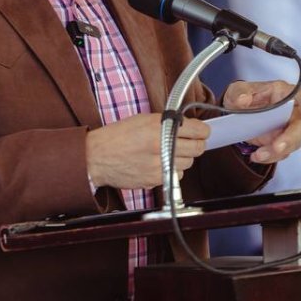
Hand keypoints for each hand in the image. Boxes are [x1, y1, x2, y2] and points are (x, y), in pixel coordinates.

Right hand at [86, 113, 209, 189]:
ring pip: (189, 163)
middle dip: (196, 144)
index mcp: (159, 128)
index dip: (203, 131)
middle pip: (198, 149)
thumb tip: (187, 126)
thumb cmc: (117, 137)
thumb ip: (167, 123)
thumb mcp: (143, 119)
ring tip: (169, 152)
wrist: (97, 157)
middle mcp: (162, 146)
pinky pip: (176, 175)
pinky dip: (173, 170)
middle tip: (190, 141)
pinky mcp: (156, 180)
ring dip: (183, 158)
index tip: (202, 132)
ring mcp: (160, 165)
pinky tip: (160, 163)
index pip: (198, 130)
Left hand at [222, 81, 300, 164]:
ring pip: (293, 143)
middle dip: (290, 138)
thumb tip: (243, 99)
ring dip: (276, 151)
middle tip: (277, 147)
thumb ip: (239, 94)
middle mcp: (290, 111)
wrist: (235, 117)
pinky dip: (269, 157)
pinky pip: (281, 153)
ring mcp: (288, 128)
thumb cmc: (241, 98)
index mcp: (282, 93)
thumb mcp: (236, 92)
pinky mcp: (282, 142)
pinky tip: (256, 156)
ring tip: (258, 155)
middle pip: (300, 125)